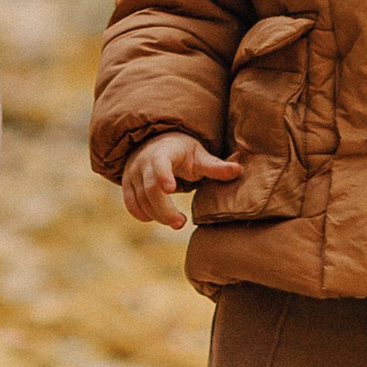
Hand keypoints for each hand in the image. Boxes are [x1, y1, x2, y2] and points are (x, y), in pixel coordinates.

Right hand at [120, 130, 241, 228]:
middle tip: (181, 223)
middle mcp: (143, 162)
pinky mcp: (127, 184)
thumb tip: (239, 170)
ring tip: (177, 222)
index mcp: (163, 152)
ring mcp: (132, 173)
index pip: (160, 163)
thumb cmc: (183, 152)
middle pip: (150, 190)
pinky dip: (143, 215)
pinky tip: (157, 218)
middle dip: (165, 210)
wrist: (155, 143)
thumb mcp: (199, 155)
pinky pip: (131, 205)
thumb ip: (216, 167)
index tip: (171, 189)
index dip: (163, 175)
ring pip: (140, 200)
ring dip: (157, 216)